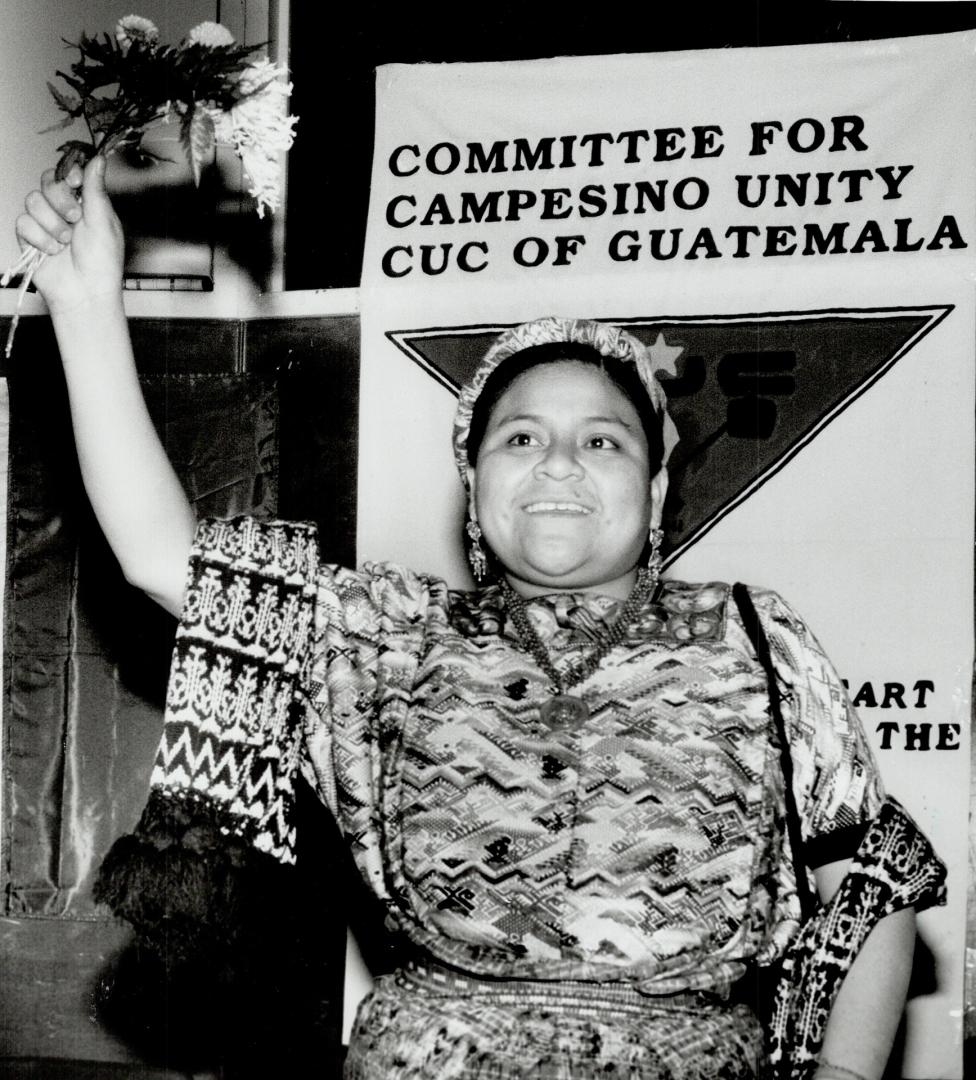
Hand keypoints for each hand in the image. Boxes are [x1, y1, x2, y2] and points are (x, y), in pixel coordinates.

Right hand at [15, 155, 123, 312]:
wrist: (86, 293)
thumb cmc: (102, 264)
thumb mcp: (104, 222)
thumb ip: (96, 189)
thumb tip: (99, 159)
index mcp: (85, 203)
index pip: (68, 173)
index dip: (68, 173)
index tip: (75, 182)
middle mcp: (63, 209)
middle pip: (47, 181)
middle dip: (60, 200)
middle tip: (75, 219)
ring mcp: (45, 222)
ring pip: (33, 201)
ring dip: (52, 223)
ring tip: (66, 241)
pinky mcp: (29, 237)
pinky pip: (23, 223)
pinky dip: (40, 238)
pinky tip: (53, 251)